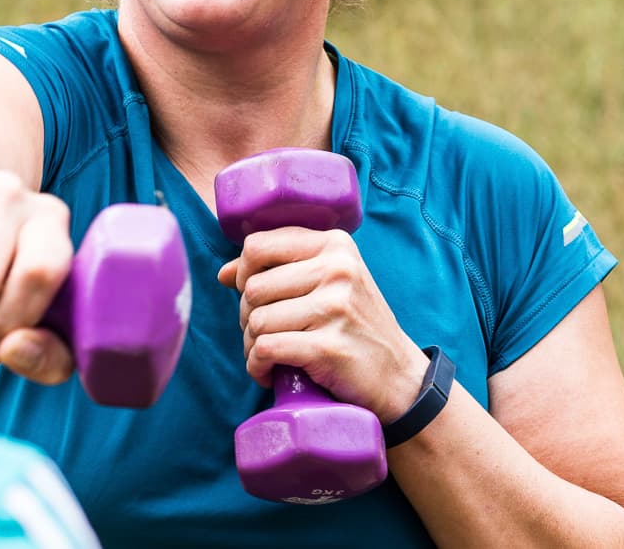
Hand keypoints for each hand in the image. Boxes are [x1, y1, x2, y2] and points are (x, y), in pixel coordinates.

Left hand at [217, 226, 425, 420]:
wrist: (399, 377)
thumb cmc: (354, 325)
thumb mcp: (328, 283)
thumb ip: (280, 268)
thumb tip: (224, 273)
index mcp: (334, 245)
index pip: (257, 245)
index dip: (243, 272)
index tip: (254, 295)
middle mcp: (337, 269)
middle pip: (252, 287)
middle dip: (246, 315)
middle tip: (264, 333)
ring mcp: (335, 307)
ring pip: (256, 320)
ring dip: (252, 345)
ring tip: (269, 355)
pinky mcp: (329, 347)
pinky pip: (266, 349)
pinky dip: (258, 366)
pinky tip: (270, 373)